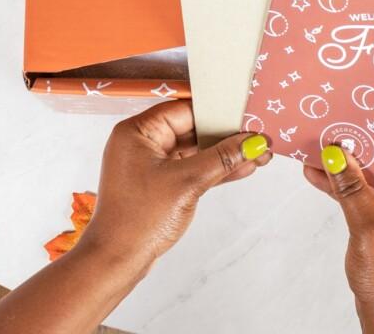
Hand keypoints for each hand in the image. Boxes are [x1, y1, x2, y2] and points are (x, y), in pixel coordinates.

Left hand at [78, 100, 272, 274]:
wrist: (116, 263)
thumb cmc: (138, 220)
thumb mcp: (187, 183)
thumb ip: (222, 158)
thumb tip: (253, 142)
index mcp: (137, 132)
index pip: (184, 111)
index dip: (217, 112)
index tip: (245, 113)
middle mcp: (142, 143)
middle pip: (192, 129)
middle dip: (226, 136)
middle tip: (257, 135)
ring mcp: (150, 165)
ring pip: (195, 152)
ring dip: (224, 156)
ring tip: (257, 154)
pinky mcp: (159, 185)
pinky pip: (191, 169)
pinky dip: (213, 171)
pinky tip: (241, 169)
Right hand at [304, 145, 373, 333]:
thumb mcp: (369, 231)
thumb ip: (352, 190)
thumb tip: (335, 155)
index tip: (357, 124)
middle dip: (358, 154)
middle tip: (334, 132)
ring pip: (372, 182)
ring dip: (345, 171)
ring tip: (316, 151)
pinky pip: (364, 198)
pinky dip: (344, 190)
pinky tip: (319, 176)